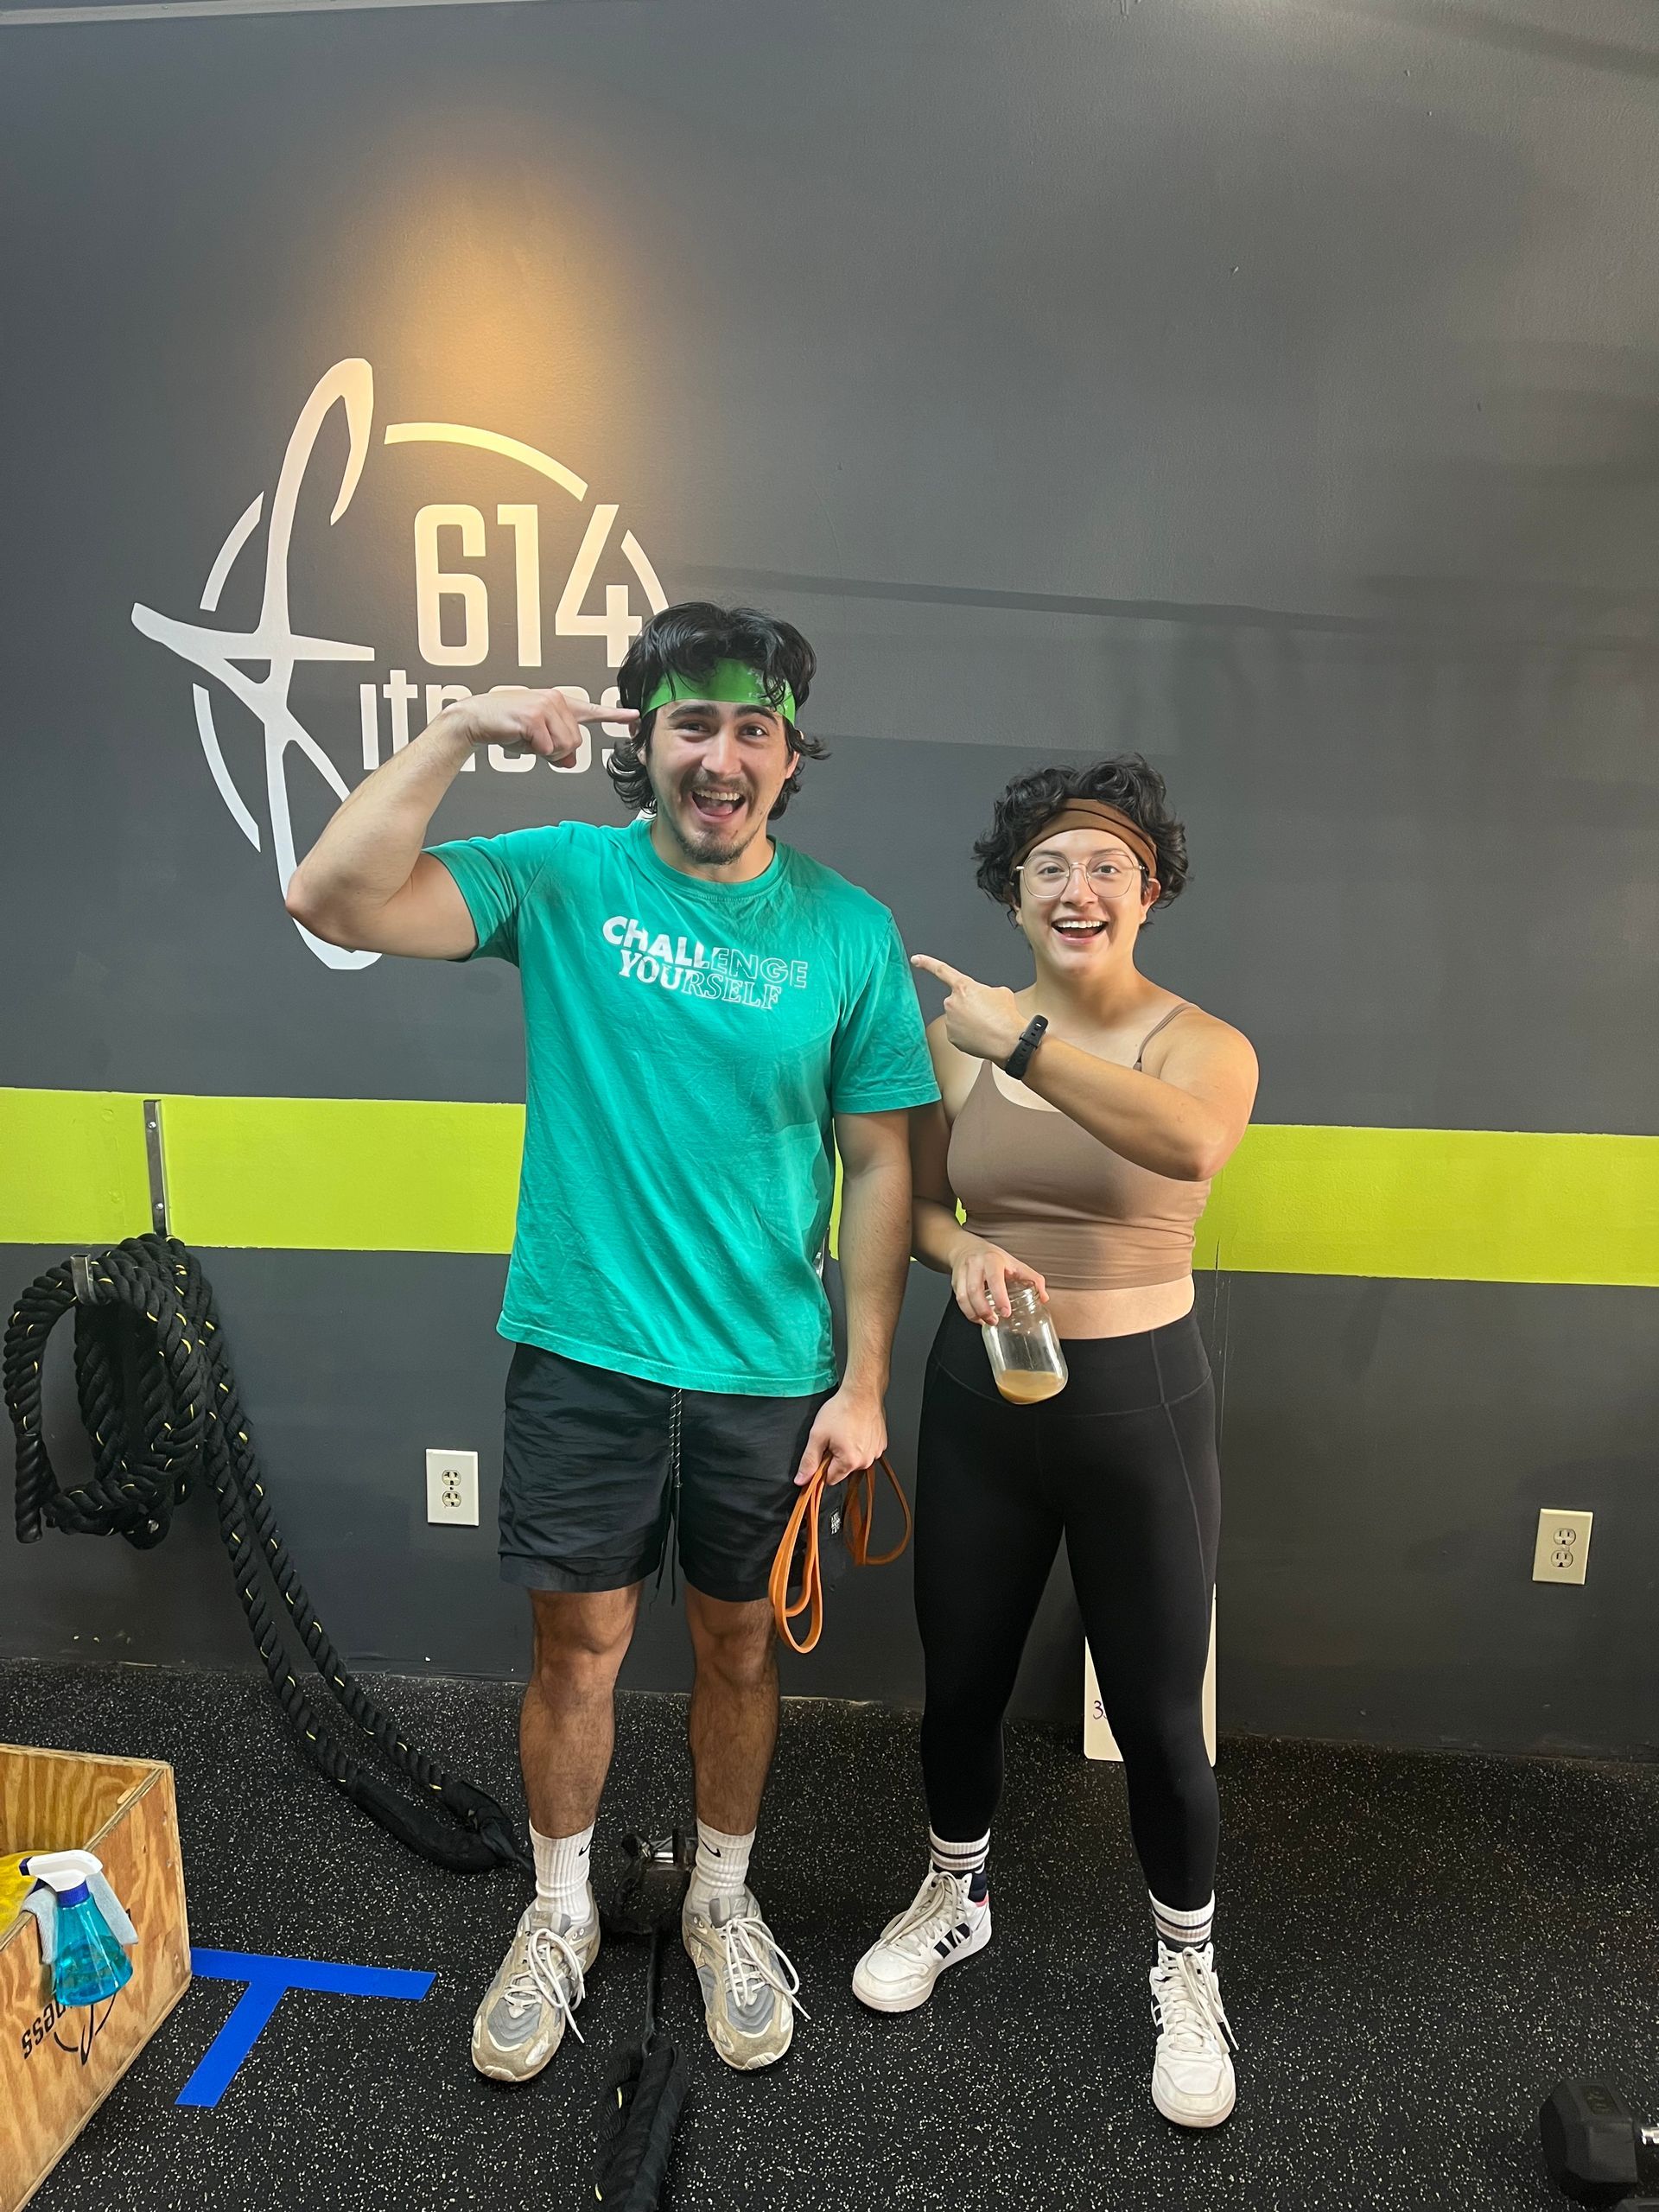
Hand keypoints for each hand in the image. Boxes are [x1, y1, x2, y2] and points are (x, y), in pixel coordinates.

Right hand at [439, 686, 636, 765]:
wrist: (475, 719)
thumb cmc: (505, 726)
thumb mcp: (537, 740)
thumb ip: (557, 748)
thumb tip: (569, 760)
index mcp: (559, 703)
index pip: (591, 711)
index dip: (614, 715)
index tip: (634, 715)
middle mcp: (555, 700)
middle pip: (576, 741)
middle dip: (557, 750)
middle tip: (534, 743)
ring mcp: (545, 706)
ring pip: (565, 745)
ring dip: (546, 751)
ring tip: (526, 738)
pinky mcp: (533, 717)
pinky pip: (547, 747)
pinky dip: (534, 750)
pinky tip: (519, 736)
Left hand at [793, 1385, 887, 1487]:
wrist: (862, 1392)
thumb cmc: (841, 1410)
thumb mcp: (817, 1435)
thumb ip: (809, 1460)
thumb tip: (801, 1480)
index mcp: (849, 1462)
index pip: (830, 1479)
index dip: (822, 1466)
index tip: (822, 1451)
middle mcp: (866, 1461)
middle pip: (844, 1470)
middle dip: (836, 1458)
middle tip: (833, 1438)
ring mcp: (876, 1452)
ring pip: (856, 1460)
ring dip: (849, 1451)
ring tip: (846, 1431)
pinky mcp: (881, 1444)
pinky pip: (867, 1451)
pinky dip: (860, 1444)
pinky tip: (856, 1430)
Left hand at [910, 955, 1025, 1064]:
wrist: (1009, 1041)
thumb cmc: (1005, 1016)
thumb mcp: (1000, 992)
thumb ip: (983, 990)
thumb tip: (981, 998)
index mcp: (963, 987)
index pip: (941, 970)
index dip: (927, 963)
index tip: (916, 959)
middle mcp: (952, 1003)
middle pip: (957, 1001)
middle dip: (968, 1005)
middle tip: (986, 1013)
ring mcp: (950, 1021)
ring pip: (957, 1017)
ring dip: (969, 1020)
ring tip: (986, 1025)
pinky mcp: (951, 1037)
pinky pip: (958, 1032)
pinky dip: (968, 1033)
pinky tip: (980, 1035)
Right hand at [951, 1241, 1047, 1324]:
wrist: (966, 1247)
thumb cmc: (993, 1257)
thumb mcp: (1015, 1263)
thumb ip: (1032, 1279)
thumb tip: (1044, 1298)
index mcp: (992, 1259)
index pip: (994, 1279)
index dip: (1000, 1297)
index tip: (1006, 1312)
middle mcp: (975, 1264)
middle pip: (975, 1290)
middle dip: (984, 1310)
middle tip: (995, 1320)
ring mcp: (962, 1272)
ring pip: (963, 1297)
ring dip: (974, 1314)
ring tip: (986, 1321)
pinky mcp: (955, 1281)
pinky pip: (959, 1300)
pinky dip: (968, 1312)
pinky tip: (977, 1317)